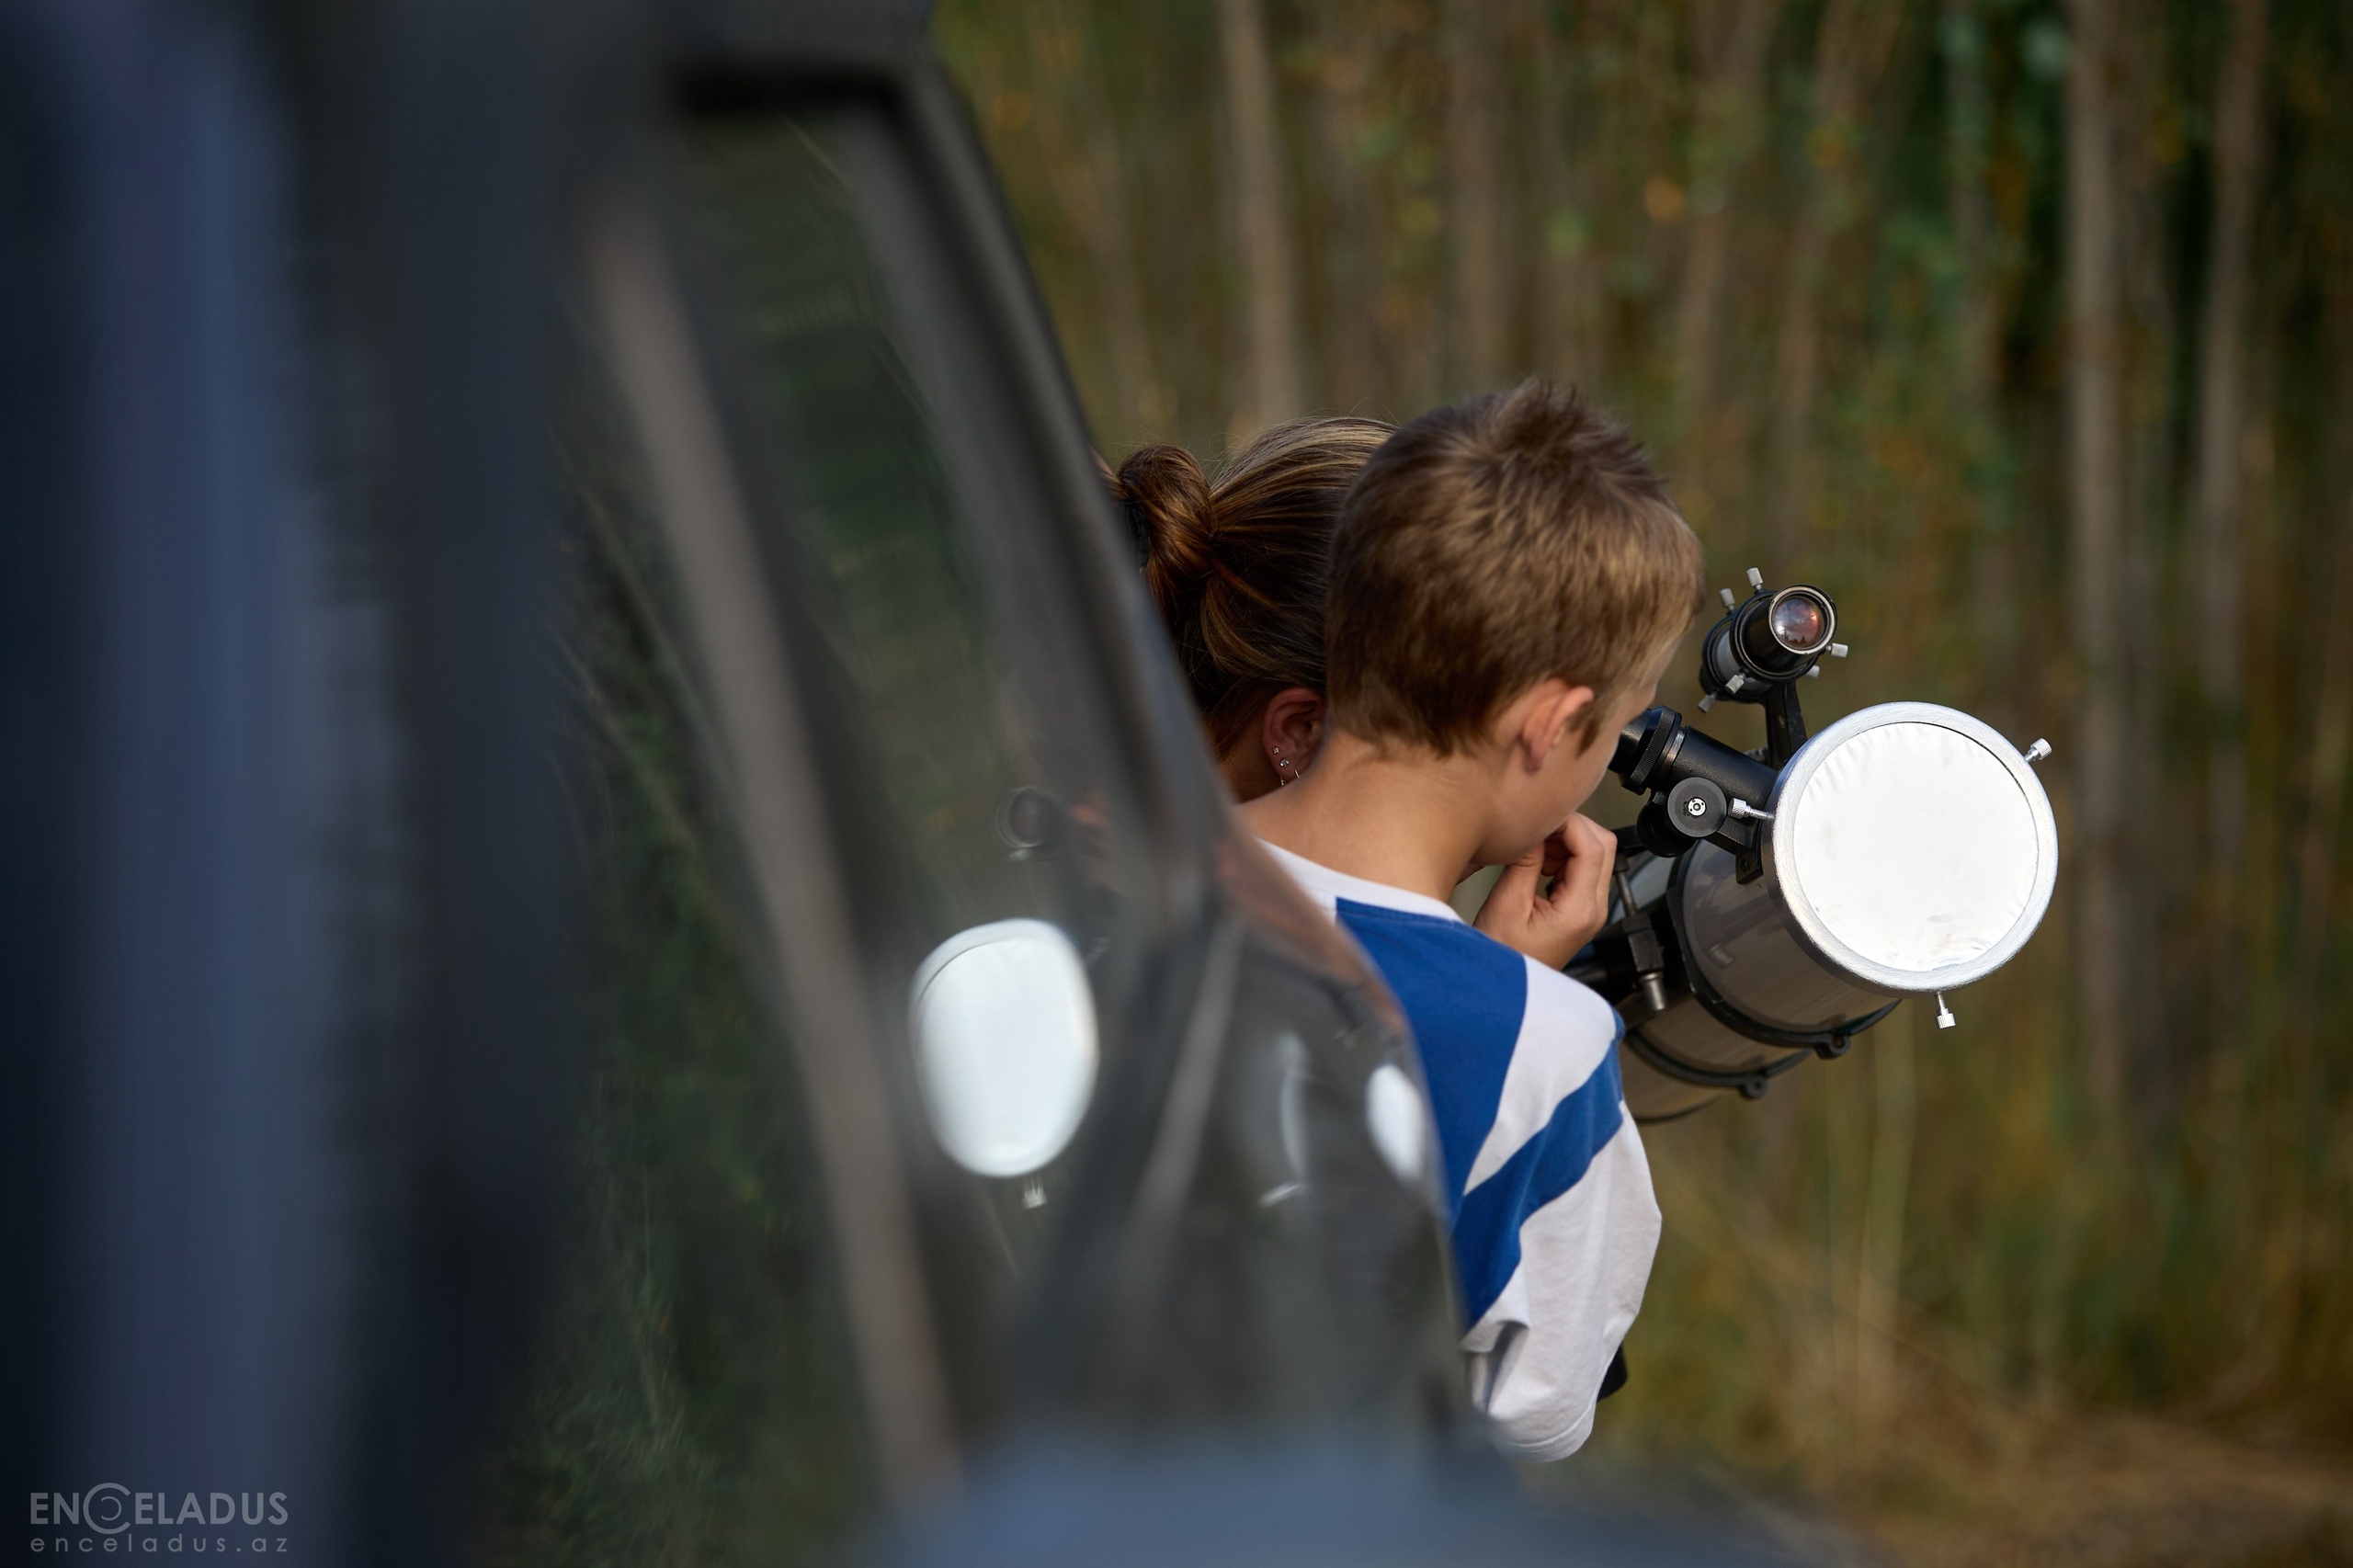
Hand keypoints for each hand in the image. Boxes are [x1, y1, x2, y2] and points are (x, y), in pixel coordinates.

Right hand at [1473, 813, 1616, 970]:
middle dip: (1570, 828)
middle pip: (1603, 845)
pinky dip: (1561, 855)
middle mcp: (1594, 909)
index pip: (1592, 847)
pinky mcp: (1579, 909)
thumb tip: (1533, 826)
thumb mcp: (1505, 906)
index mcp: (1580, 910)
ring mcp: (1590, 910)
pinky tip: (1535, 863)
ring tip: (1532, 851)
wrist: (1503, 993)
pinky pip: (1581, 868)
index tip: (1540, 815)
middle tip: (1536, 830)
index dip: (1567, 822)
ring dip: (1565, 842)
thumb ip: (1524, 862)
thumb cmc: (1502, 959)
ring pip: (1594, 853)